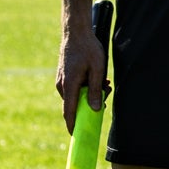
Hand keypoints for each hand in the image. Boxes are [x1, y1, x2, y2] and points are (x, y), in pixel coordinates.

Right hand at [57, 15, 108, 133]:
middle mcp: (62, 85)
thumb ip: (95, 90)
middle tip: (107, 92)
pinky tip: (99, 79)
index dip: (72, 124)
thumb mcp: (97, 70)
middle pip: (75, 105)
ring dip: (91, 94)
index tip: (76, 136)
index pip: (69, 111)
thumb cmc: (88, 49)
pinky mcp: (64, 77)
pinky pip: (75, 89)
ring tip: (106, 83)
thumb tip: (94, 109)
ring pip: (77, 96)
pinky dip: (86, 88)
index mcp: (69, 85)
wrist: (76, 33)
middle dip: (91, 104)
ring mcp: (61, 81)